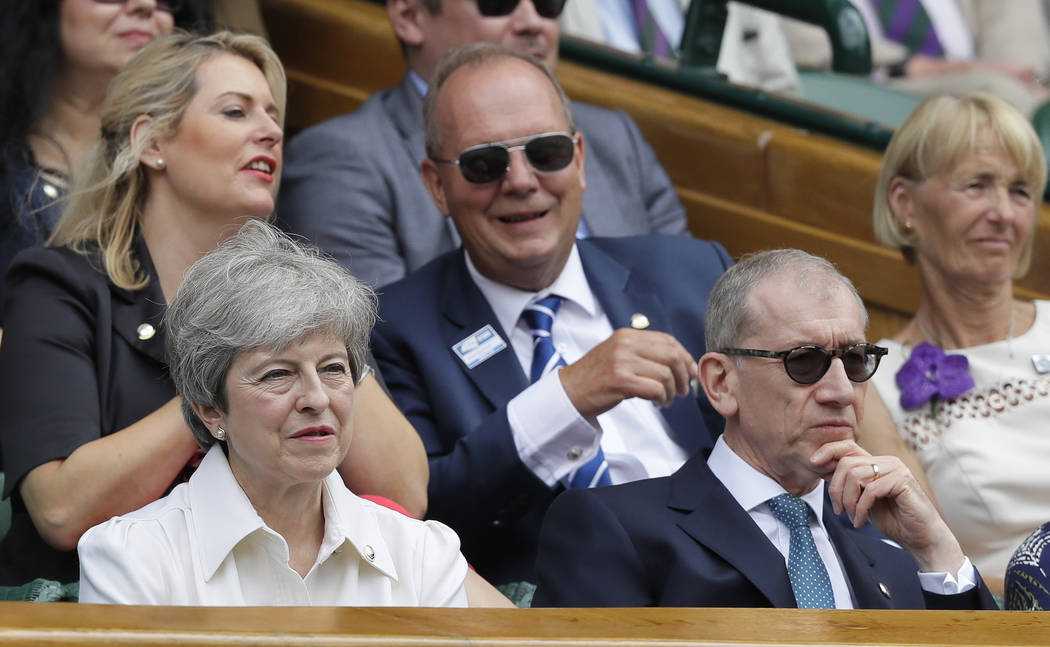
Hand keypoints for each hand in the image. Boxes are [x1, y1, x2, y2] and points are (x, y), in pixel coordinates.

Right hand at [559, 328, 695, 418]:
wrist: (568, 392)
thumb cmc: (594, 378)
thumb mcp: (617, 354)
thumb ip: (642, 353)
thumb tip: (679, 362)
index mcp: (626, 335)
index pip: (667, 340)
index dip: (684, 356)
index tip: (691, 371)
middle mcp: (625, 344)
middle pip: (671, 355)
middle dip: (683, 375)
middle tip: (683, 389)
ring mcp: (622, 362)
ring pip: (665, 374)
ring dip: (671, 391)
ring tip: (665, 400)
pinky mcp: (621, 381)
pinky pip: (655, 389)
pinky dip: (662, 398)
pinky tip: (657, 403)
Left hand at [813, 440, 964, 573]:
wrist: (921, 538)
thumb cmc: (894, 520)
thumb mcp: (863, 500)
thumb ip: (849, 484)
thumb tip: (822, 470)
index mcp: (877, 463)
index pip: (848, 446)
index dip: (828, 451)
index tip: (812, 463)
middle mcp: (887, 462)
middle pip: (846, 463)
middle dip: (835, 489)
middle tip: (838, 510)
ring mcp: (896, 470)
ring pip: (856, 476)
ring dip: (849, 502)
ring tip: (853, 518)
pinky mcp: (902, 481)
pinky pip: (870, 490)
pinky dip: (860, 509)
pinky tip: (860, 521)